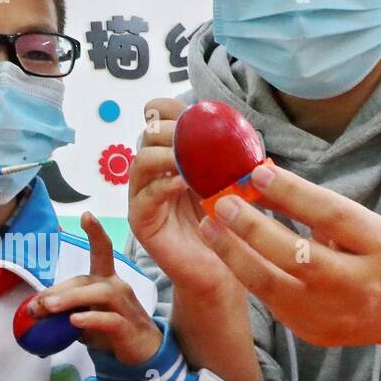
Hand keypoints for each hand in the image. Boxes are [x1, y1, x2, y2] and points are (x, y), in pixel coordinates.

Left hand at [31, 212, 162, 365]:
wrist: (144, 355)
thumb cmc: (112, 331)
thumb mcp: (85, 319)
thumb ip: (64, 311)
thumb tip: (33, 311)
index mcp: (106, 281)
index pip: (103, 252)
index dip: (96, 233)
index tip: (86, 215)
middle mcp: (118, 288)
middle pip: (87, 280)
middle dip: (59, 291)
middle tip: (35, 305)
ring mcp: (126, 307)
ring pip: (101, 294)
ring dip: (72, 299)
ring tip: (50, 308)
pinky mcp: (129, 328)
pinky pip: (110, 320)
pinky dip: (91, 319)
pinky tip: (74, 321)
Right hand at [129, 97, 241, 297]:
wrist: (222, 271)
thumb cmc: (227, 227)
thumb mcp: (231, 182)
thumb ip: (229, 156)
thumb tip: (240, 129)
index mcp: (172, 158)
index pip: (158, 122)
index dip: (167, 110)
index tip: (190, 110)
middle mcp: (154, 173)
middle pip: (147, 137)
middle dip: (168, 131)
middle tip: (192, 135)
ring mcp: (144, 197)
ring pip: (140, 162)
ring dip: (164, 155)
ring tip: (186, 158)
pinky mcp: (141, 221)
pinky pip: (145, 196)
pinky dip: (163, 184)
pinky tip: (183, 182)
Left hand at [199, 163, 380, 348]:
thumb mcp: (364, 223)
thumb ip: (314, 206)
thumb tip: (259, 180)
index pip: (333, 216)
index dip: (293, 194)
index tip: (258, 173)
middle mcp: (359, 286)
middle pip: (297, 257)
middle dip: (252, 228)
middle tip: (223, 202)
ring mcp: (334, 316)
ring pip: (272, 286)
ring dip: (234, 254)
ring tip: (210, 227)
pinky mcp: (313, 334)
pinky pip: (272, 301)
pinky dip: (249, 274)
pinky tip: (230, 253)